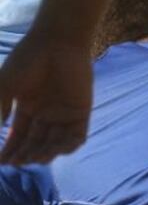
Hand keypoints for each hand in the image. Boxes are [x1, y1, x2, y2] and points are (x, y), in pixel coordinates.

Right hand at [0, 32, 92, 165]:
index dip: (10, 151)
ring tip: (33, 158)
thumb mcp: (5, 86)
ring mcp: (64, 112)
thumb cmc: (28, 60)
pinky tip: (55, 151)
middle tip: (16, 161)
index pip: (18, 136)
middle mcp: (46, 113)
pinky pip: (77, 135)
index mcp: (28, 108)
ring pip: (55, 143)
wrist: (56, 41)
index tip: (1, 163)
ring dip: (44, 154)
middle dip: (25, 155)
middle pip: (35, 143)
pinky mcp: (82, 110)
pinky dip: (68, 146)